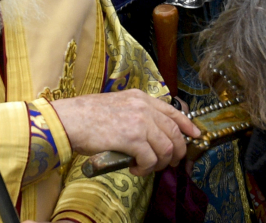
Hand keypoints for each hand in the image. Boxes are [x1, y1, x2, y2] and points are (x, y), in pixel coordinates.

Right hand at [51, 89, 200, 176]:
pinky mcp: (132, 139)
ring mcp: (140, 123)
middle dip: (177, 151)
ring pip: (166, 148)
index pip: (173, 111)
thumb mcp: (118, 104)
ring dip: (160, 162)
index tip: (195, 135)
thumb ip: (136, 113)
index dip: (187, 125)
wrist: (70, 119)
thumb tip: (150, 133)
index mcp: (142, 98)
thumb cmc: (87, 115)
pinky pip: (150, 159)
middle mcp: (144, 108)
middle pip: (174, 132)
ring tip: (147, 167)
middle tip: (170, 162)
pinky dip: (146, 168)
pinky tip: (136, 168)